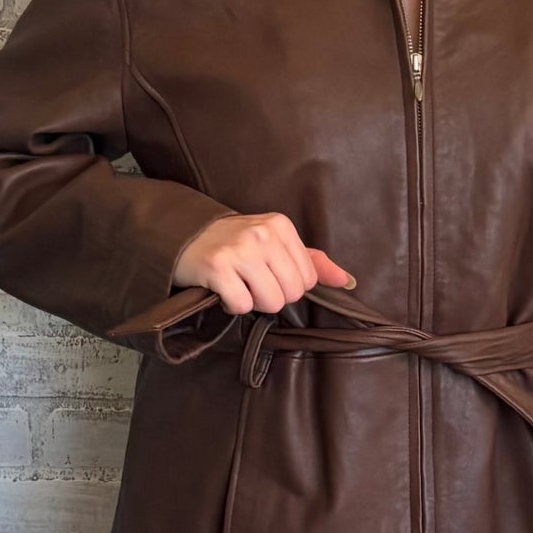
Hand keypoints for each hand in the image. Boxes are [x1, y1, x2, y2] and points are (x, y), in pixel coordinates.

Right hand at [170, 210, 356, 315]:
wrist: (185, 236)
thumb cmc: (235, 243)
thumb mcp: (275, 244)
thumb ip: (312, 261)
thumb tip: (347, 282)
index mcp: (281, 226)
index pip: (307, 279)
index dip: (287, 286)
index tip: (267, 274)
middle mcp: (262, 234)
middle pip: (291, 294)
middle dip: (271, 296)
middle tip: (251, 282)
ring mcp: (239, 249)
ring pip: (270, 302)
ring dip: (252, 302)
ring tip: (238, 285)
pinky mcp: (217, 267)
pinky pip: (242, 305)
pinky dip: (232, 305)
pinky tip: (223, 290)